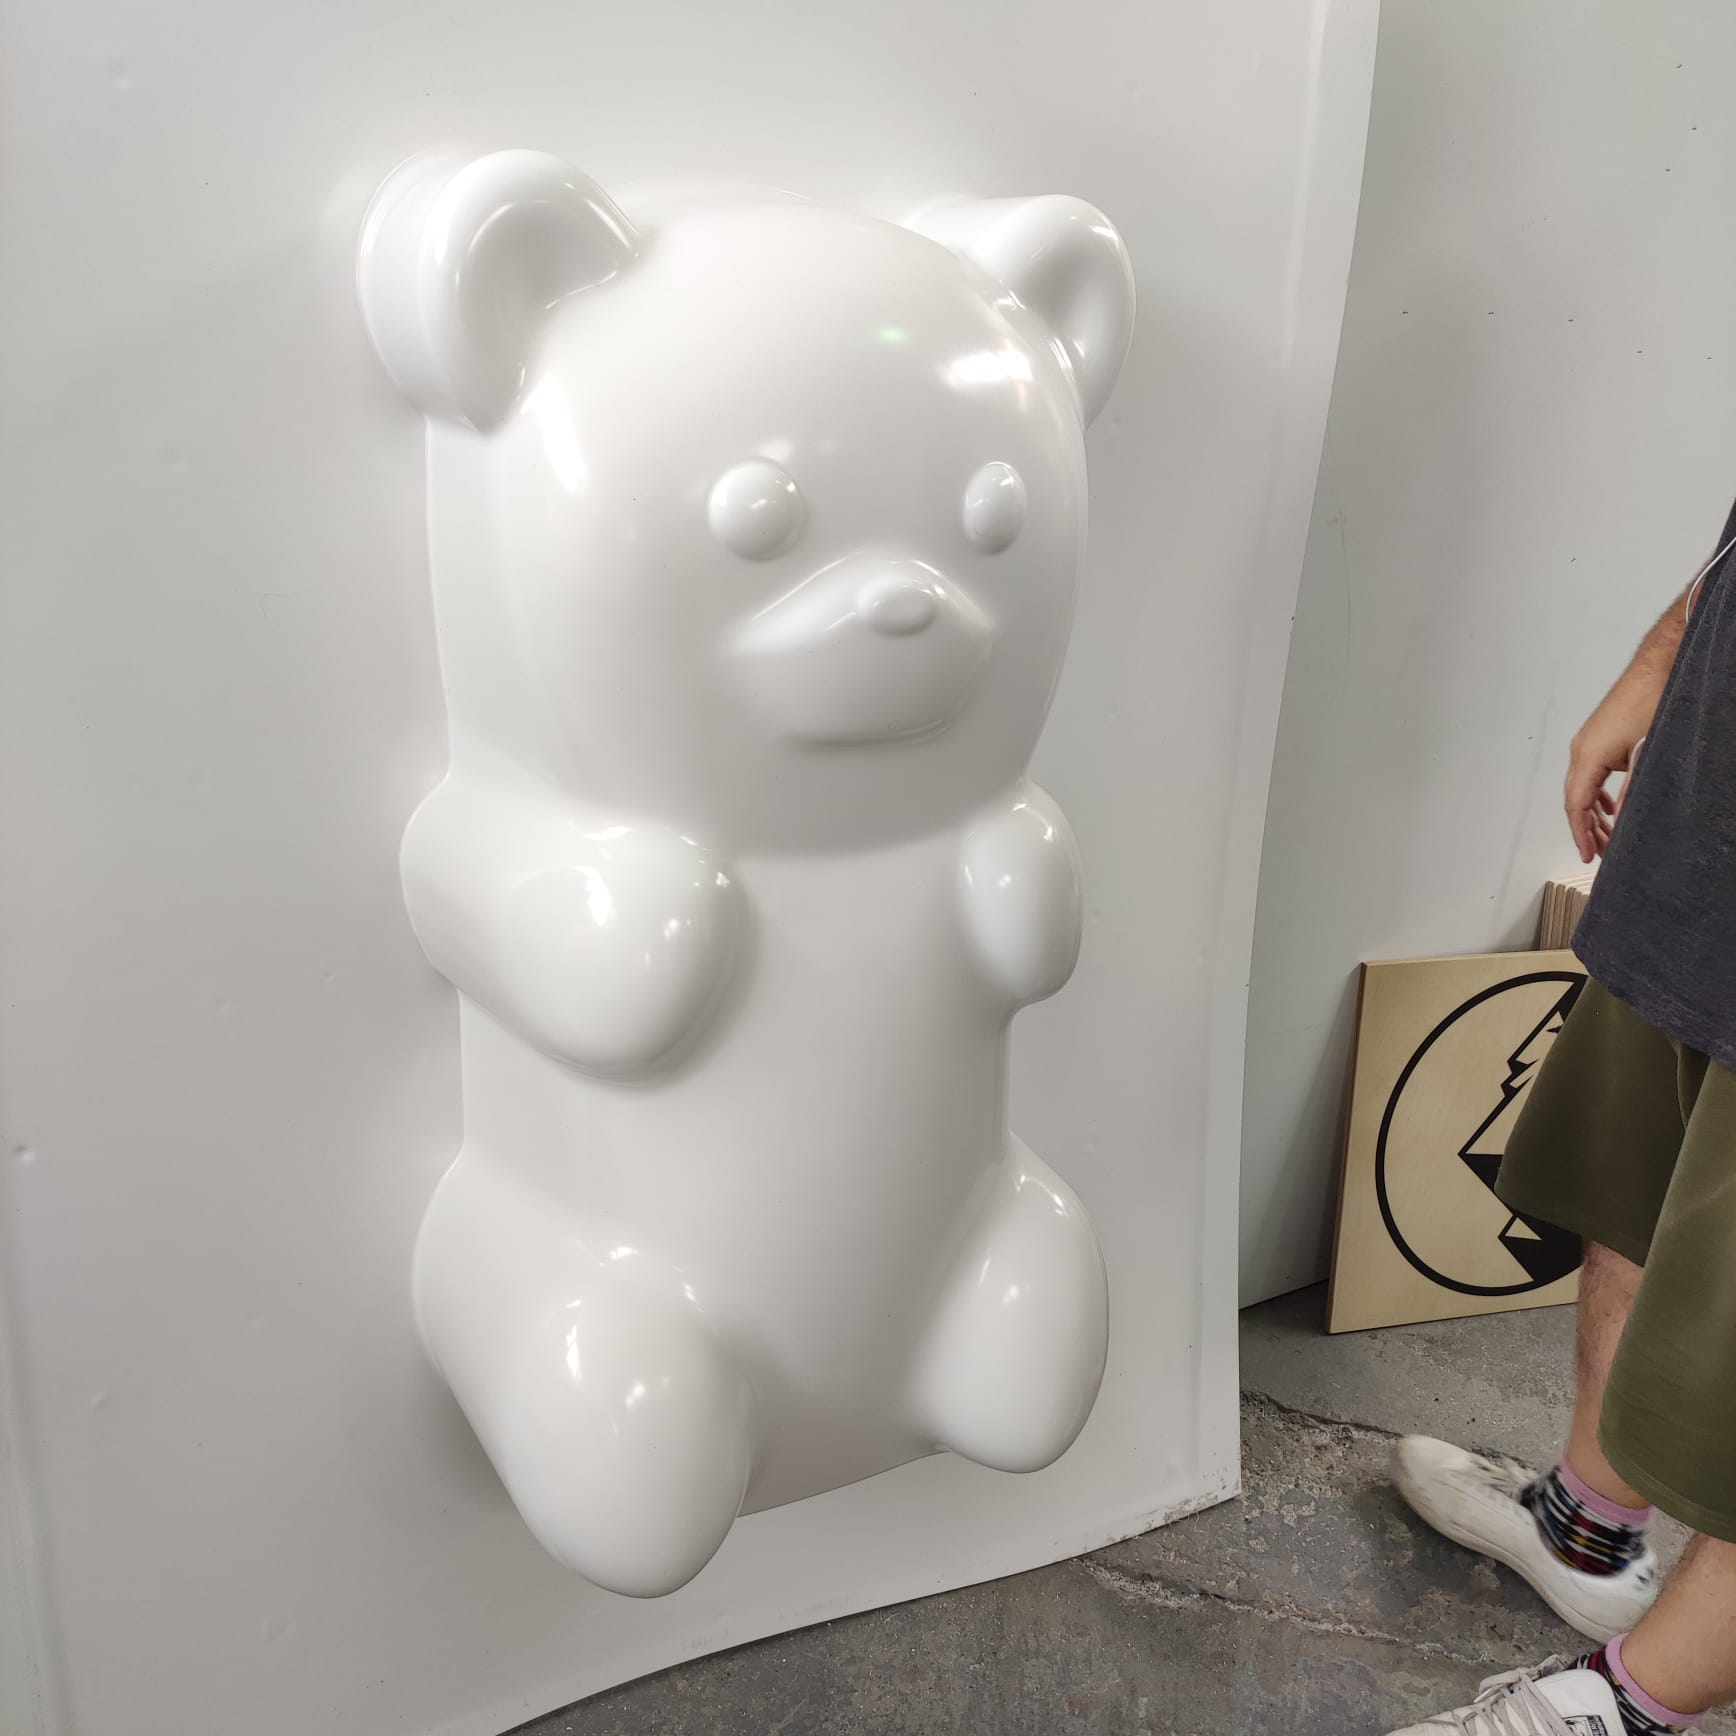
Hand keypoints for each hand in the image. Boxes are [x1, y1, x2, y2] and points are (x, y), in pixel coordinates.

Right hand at [1565, 684, 1656, 862]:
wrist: (1656, 668)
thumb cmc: (1651, 701)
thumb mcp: (1646, 754)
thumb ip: (1633, 791)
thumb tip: (1625, 820)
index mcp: (1588, 755)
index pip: (1576, 804)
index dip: (1580, 833)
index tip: (1587, 854)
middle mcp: (1581, 750)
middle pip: (1576, 799)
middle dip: (1587, 829)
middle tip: (1600, 853)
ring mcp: (1587, 744)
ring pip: (1583, 788)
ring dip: (1593, 814)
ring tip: (1605, 836)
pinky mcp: (1598, 739)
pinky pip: (1591, 775)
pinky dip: (1597, 796)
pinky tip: (1609, 807)